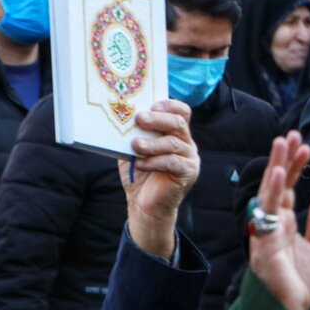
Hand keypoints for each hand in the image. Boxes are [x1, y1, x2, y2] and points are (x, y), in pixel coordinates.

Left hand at [118, 99, 198, 259]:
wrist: (144, 205)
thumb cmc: (139, 175)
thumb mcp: (133, 150)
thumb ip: (132, 134)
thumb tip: (120, 117)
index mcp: (175, 133)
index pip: (181, 112)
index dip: (169, 105)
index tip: (151, 105)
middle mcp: (186, 143)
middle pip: (178, 123)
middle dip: (158, 119)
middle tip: (140, 118)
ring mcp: (189, 158)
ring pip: (174, 143)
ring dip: (152, 143)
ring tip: (135, 145)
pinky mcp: (188, 173)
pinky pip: (173, 162)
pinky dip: (155, 161)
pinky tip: (140, 164)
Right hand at [248, 132, 309, 309]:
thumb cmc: (301, 285)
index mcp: (281, 225)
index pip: (286, 190)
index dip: (295, 167)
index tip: (305, 145)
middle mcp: (270, 226)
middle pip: (275, 186)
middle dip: (282, 159)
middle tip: (290, 133)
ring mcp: (265, 236)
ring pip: (268, 195)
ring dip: (275, 167)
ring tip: (283, 142)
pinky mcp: (264, 249)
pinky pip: (266, 216)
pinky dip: (272, 193)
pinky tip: (279, 174)